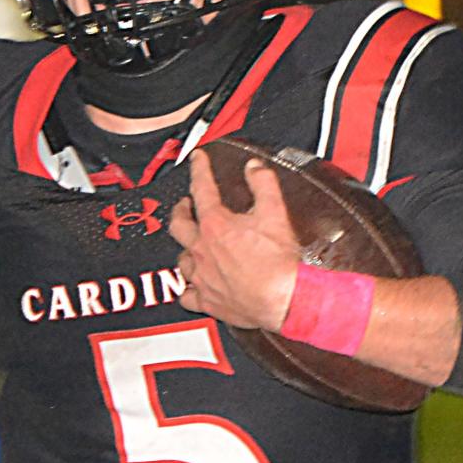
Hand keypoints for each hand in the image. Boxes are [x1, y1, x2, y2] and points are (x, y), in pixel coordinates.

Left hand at [168, 149, 299, 329]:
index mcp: (216, 225)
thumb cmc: (278, 263)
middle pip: (179, 225)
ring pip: (182, 260)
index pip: (201, 189)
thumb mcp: (275, 212)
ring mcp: (202, 277)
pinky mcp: (207, 301)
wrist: (283, 299)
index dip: (199, 170)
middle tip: (184, 205)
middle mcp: (202, 250)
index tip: (197, 160)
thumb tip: (254, 168)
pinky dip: (188, 290)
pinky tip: (191, 288)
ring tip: (190, 244)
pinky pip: (187, 296)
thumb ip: (263, 184)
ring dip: (185, 249)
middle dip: (180, 211)